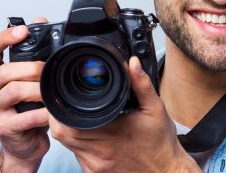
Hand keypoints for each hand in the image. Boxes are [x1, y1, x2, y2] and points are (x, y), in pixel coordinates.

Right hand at [0, 18, 49, 171]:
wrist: (25, 140)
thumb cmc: (28, 106)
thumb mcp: (29, 77)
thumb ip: (33, 52)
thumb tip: (40, 21)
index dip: (4, 38)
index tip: (22, 31)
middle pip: (4, 71)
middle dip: (30, 68)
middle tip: (46, 70)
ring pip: (13, 91)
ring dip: (37, 89)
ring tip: (51, 91)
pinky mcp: (4, 127)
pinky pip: (23, 117)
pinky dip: (41, 112)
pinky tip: (51, 111)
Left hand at [49, 57, 200, 172]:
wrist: (165, 171)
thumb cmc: (160, 143)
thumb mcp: (155, 108)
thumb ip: (142, 84)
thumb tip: (133, 64)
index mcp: (113, 133)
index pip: (72, 123)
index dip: (61, 109)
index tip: (64, 95)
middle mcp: (101, 152)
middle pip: (64, 134)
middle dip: (60, 115)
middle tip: (67, 101)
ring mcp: (96, 165)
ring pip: (67, 145)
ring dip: (67, 128)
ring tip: (78, 114)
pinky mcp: (95, 172)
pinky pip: (76, 155)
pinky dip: (76, 141)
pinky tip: (89, 132)